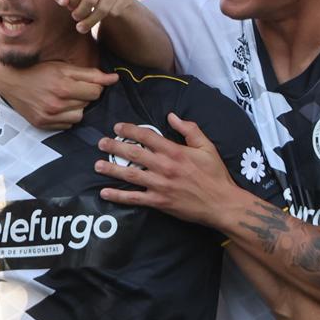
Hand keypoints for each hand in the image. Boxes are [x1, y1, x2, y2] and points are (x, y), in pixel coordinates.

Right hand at [0, 57, 116, 129]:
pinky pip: (67, 125)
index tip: (82, 82)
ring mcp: (48, 116)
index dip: (92, 86)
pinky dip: (65, 117)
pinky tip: (56, 107)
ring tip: (63, 98)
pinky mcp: (42, 124)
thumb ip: (90, 74)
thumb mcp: (63, 67)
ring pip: (79, 116)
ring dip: (76, 108)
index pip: (96, 92)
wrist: (8, 79)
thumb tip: (114, 78)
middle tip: (69, 87)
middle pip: (88, 104)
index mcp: (63, 86)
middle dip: (83, 95)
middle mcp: (56, 104)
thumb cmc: (38, 70)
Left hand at [51, 0, 135, 34]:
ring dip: (91, 21)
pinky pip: (115, 11)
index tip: (70, 6)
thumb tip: (64, 1)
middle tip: (76, 17)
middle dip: (80, 13)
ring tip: (82, 25)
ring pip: (104, 8)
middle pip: (90, 0)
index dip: (71, 3)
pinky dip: (106, 18)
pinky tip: (100, 16)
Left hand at [94, 113, 242, 225]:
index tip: (117, 127)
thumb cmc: (215, 174)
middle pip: (133, 153)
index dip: (129, 130)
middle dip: (114, 147)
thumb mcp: (207, 147)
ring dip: (111, 169)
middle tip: (101, 143)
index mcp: (174, 151)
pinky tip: (104, 193)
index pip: (147, 136)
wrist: (222, 203)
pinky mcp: (159, 202)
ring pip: (130, 174)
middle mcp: (164, 166)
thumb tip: (171, 116)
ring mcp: (160, 185)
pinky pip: (134, 198)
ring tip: (97, 165)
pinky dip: (118, 196)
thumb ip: (189, 129)